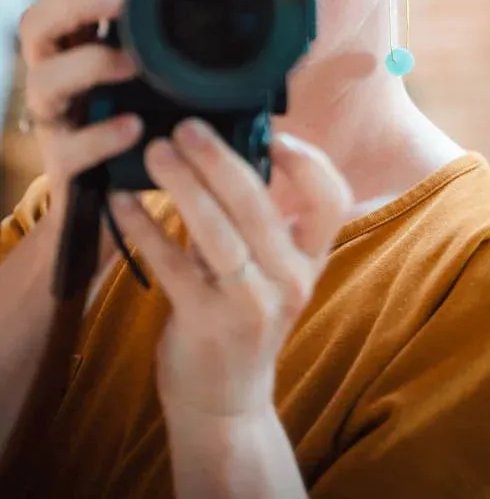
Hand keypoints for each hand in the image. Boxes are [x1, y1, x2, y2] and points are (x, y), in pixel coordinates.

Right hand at [18, 0, 143, 258]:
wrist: (115, 198)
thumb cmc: (141, 120)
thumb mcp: (153, 75)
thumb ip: (168, 42)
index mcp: (74, 46)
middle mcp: (55, 75)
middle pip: (38, 26)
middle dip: (76, 4)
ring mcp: (55, 119)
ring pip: (46, 83)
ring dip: (89, 64)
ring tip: (131, 62)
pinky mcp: (64, 164)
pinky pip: (70, 148)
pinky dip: (101, 134)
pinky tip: (133, 126)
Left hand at [108, 120, 353, 418]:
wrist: (225, 398)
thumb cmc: (244, 313)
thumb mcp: (270, 267)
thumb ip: (259, 216)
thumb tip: (227, 142)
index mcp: (310, 258)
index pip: (332, 200)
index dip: (308, 162)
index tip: (273, 135)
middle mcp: (290, 280)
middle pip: (260, 206)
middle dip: (220, 159)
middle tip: (187, 126)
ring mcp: (250, 305)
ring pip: (217, 233)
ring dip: (184, 185)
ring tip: (156, 151)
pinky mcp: (205, 322)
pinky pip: (171, 264)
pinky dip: (145, 227)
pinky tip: (122, 201)